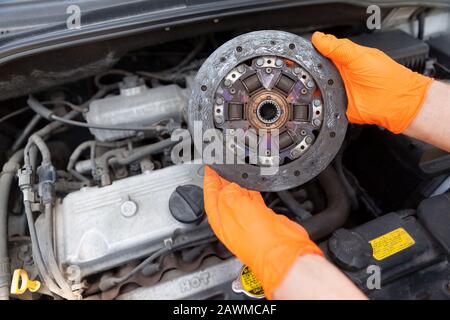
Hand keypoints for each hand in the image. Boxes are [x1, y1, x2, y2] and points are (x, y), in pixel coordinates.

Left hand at [203, 166, 322, 298]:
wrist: (282, 251)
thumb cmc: (257, 239)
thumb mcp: (233, 205)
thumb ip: (228, 192)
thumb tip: (230, 186)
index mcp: (219, 220)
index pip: (210, 195)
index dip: (209, 180)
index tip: (209, 168)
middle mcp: (232, 222)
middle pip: (224, 196)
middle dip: (222, 181)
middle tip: (221, 167)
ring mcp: (248, 221)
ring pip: (239, 198)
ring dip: (237, 185)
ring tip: (235, 173)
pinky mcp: (264, 219)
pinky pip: (254, 201)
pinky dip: (252, 191)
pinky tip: (253, 185)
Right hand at [311, 32, 432, 133]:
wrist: (396, 103)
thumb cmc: (386, 78)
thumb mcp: (359, 56)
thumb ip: (338, 48)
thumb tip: (318, 38)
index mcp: (344, 59)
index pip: (321, 52)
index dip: (310, 52)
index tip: (299, 54)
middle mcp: (339, 74)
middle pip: (315, 71)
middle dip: (307, 72)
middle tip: (301, 71)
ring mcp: (337, 91)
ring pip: (316, 88)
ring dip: (311, 88)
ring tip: (308, 85)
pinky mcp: (337, 105)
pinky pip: (322, 104)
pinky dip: (318, 103)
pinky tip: (317, 99)